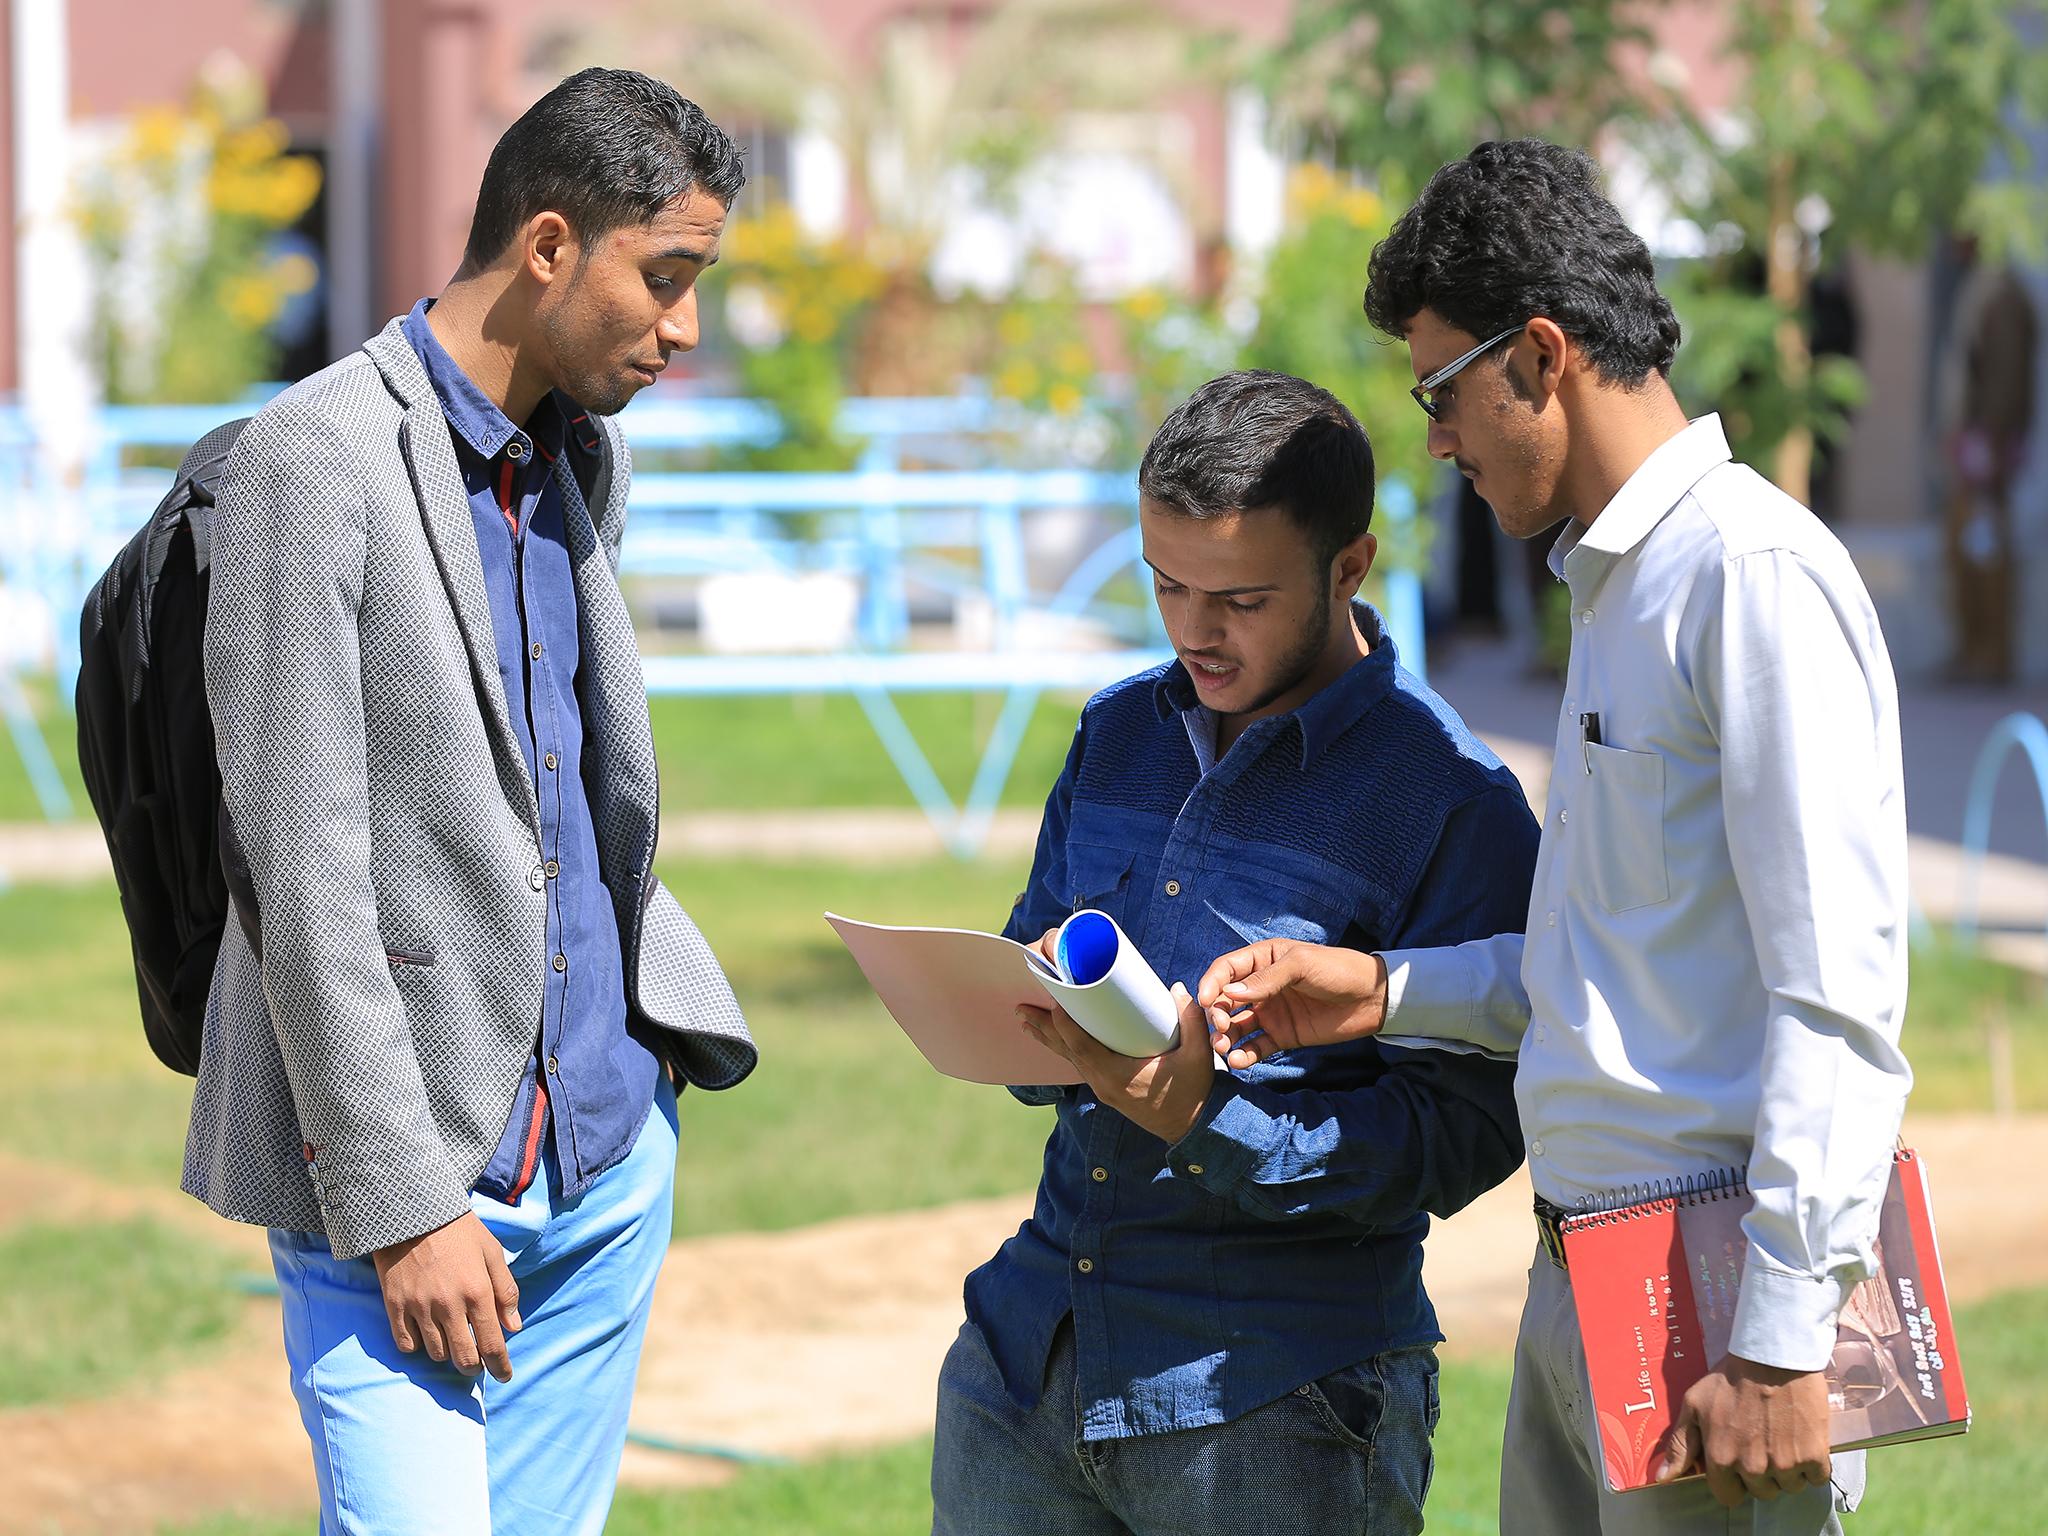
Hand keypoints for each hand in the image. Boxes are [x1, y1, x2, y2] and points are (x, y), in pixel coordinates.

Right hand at [371, 1210, 521, 1381]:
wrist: (412, 1212)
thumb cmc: (459, 1231)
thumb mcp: (492, 1253)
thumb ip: (506, 1291)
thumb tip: (514, 1328)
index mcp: (477, 1292)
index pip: (492, 1345)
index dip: (500, 1366)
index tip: (504, 1376)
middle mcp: (449, 1305)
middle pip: (463, 1358)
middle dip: (473, 1367)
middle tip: (477, 1362)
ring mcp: (419, 1308)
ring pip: (436, 1354)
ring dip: (447, 1354)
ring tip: (452, 1341)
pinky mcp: (395, 1307)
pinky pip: (407, 1344)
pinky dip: (418, 1346)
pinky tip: (426, 1335)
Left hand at [1019, 983, 1215, 1143]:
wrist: (1193, 1127)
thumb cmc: (1193, 1091)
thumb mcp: (1198, 1056)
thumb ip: (1191, 1021)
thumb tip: (1179, 989)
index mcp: (1117, 1075)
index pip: (1081, 1047)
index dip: (1064, 1024)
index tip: (1054, 1000)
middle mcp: (1103, 1083)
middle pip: (1066, 1051)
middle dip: (1043, 1028)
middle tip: (1020, 1009)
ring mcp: (1103, 1088)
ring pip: (1069, 1058)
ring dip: (1049, 1038)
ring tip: (1027, 1021)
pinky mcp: (1107, 1089)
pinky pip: (1079, 1065)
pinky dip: (1065, 1049)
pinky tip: (1057, 1040)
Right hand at [1194, 940, 1387, 1067]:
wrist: (1372, 998)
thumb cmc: (1337, 969)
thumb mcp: (1301, 964)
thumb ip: (1266, 978)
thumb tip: (1230, 992)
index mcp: (1263, 960)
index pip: (1226, 970)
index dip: (1211, 983)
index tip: (1204, 1001)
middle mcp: (1261, 987)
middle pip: (1225, 1000)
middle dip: (1216, 1014)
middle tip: (1220, 1027)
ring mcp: (1271, 1012)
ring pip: (1236, 1026)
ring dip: (1224, 1037)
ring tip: (1223, 1048)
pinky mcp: (1283, 1036)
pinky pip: (1256, 1047)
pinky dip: (1244, 1055)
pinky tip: (1239, 1061)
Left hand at [1656, 1354, 1830, 1506]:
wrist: (1774, 1355)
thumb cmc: (1730, 1377)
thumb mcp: (1694, 1404)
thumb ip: (1680, 1444)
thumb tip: (1664, 1478)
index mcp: (1721, 1457)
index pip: (1727, 1496)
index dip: (1732, 1481)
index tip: (1737, 1463)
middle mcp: (1752, 1467)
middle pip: (1760, 1492)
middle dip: (1760, 1474)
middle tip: (1761, 1441)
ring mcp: (1785, 1464)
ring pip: (1788, 1487)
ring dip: (1786, 1470)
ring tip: (1781, 1437)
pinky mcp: (1814, 1456)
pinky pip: (1815, 1478)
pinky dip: (1812, 1465)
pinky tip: (1802, 1439)